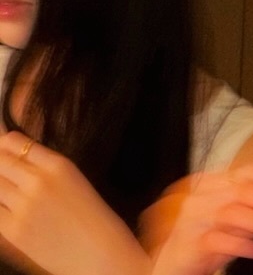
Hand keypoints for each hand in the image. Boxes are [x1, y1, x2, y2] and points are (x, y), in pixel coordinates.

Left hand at [0, 131, 151, 274]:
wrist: (100, 253)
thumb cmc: (91, 215)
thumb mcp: (73, 178)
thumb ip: (44, 164)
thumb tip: (16, 156)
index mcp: (57, 164)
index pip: (15, 142)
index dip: (5, 144)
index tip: (4, 148)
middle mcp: (38, 180)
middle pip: (0, 160)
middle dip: (0, 162)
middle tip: (5, 169)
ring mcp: (23, 206)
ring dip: (0, 183)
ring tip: (12, 190)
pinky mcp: (14, 230)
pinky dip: (0, 206)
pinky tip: (9, 208)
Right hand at [139, 163, 252, 274]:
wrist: (163, 265)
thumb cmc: (197, 241)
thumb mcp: (227, 219)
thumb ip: (250, 206)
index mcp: (211, 182)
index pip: (250, 171)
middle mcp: (201, 194)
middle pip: (249, 191)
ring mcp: (192, 218)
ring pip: (238, 213)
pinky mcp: (187, 244)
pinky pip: (220, 240)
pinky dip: (245, 245)